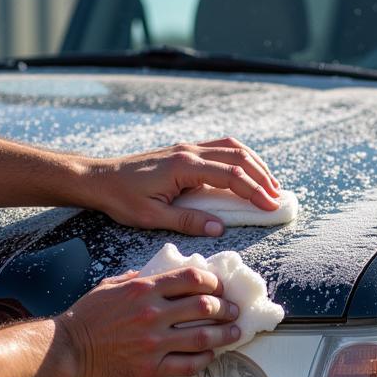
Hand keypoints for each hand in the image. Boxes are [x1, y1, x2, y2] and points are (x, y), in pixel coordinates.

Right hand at [56, 266, 241, 376]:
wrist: (67, 349)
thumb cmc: (87, 316)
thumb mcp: (111, 285)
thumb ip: (139, 278)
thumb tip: (163, 274)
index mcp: (144, 289)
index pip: (192, 279)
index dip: (214, 282)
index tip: (221, 287)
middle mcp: (152, 314)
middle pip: (205, 306)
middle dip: (226, 308)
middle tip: (234, 310)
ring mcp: (153, 342)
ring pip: (203, 337)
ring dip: (225, 334)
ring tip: (235, 332)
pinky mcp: (151, 368)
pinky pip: (189, 364)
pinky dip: (205, 359)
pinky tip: (211, 355)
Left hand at [87, 137, 280, 235]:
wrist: (98, 178)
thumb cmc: (122, 199)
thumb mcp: (152, 217)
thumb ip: (188, 221)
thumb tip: (219, 229)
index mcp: (184, 167)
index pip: (231, 175)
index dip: (254, 191)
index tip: (270, 206)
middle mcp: (189, 151)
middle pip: (238, 156)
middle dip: (262, 177)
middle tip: (277, 198)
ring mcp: (187, 148)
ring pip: (232, 147)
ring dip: (255, 164)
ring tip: (270, 184)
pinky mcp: (184, 150)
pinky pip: (221, 148)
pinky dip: (240, 159)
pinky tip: (247, 172)